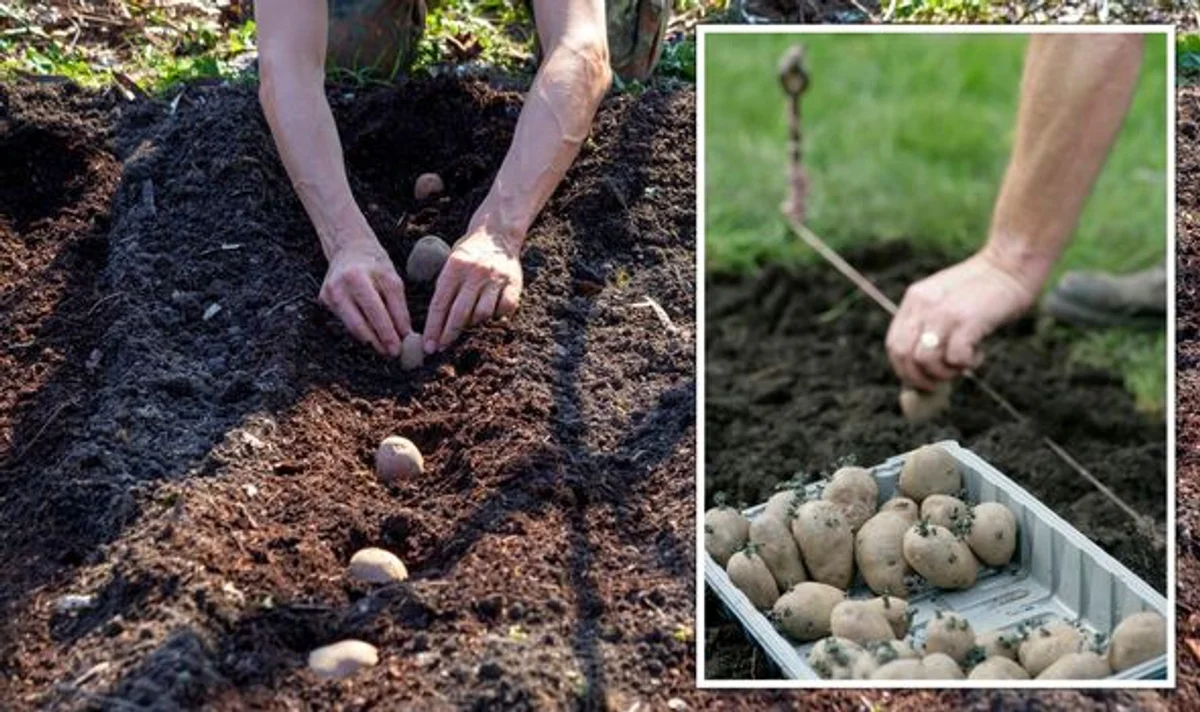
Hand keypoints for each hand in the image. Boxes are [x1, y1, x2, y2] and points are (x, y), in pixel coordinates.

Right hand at [319, 239, 411, 355]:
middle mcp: (339, 286)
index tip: (399, 348)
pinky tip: (372, 335)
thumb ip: (399, 308)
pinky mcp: (324, 300)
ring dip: (370, 340)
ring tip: (384, 348)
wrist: (349, 249)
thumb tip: (405, 335)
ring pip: (351, 326)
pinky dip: (360, 330)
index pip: (376, 311)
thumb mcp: (392, 280)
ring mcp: (328, 294)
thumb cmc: (375, 265)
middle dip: (378, 341)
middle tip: (392, 353)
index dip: (389, 332)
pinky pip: (345, 322)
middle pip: (359, 323)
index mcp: (358, 277)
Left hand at [423, 227, 521, 353]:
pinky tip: (490, 320)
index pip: (440, 303)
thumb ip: (444, 288)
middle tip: (442, 348)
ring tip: (467, 331)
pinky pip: (504, 310)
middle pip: (459, 313)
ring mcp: (496, 278)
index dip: (433, 327)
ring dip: (473, 326)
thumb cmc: (469, 254)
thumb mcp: (450, 262)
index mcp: (455, 266)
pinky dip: (496, 318)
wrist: (498, 233)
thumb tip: (436, 324)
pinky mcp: (514, 284)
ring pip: (482, 314)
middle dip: (449, 334)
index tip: (429, 346)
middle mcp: (475, 272)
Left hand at [886, 250, 1040, 390]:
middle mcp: (923, 306)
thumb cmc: (984, 288)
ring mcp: (943, 313)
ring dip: (945, 373)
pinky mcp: (966, 320)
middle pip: (903, 355)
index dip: (904, 369)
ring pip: (925, 361)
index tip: (922, 378)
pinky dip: (966, 364)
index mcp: (914, 300)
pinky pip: (955, 357)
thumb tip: (924, 368)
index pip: (893, 344)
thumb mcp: (946, 300)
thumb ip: (930, 324)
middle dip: (919, 378)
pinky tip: (979, 353)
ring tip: (964, 363)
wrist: (1012, 263)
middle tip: (941, 381)